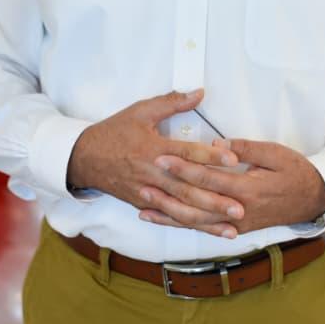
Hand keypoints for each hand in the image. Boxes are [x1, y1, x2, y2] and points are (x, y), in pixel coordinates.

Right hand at [67, 90, 246, 237]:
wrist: (84, 158)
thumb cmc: (114, 132)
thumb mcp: (141, 111)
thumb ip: (172, 102)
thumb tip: (199, 92)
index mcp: (154, 149)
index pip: (187, 154)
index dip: (211, 156)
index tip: (234, 160)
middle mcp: (153, 175)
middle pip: (188, 189)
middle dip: (215, 200)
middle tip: (240, 207)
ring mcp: (148, 194)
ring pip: (181, 210)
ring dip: (207, 220)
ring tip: (232, 227)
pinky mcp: (144, 206)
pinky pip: (170, 218)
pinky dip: (190, 225)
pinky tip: (209, 230)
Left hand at [139, 138, 324, 234]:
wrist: (315, 200)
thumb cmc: (296, 172)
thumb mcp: (275, 153)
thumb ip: (246, 149)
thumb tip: (218, 144)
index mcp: (247, 188)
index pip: (208, 177)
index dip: (183, 168)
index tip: (161, 158)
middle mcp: (238, 210)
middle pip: (196, 203)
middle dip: (168, 193)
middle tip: (142, 182)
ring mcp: (237, 224)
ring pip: (197, 222)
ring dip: (169, 215)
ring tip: (144, 207)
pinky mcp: (236, 229)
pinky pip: (205, 229)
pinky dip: (183, 225)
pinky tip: (166, 220)